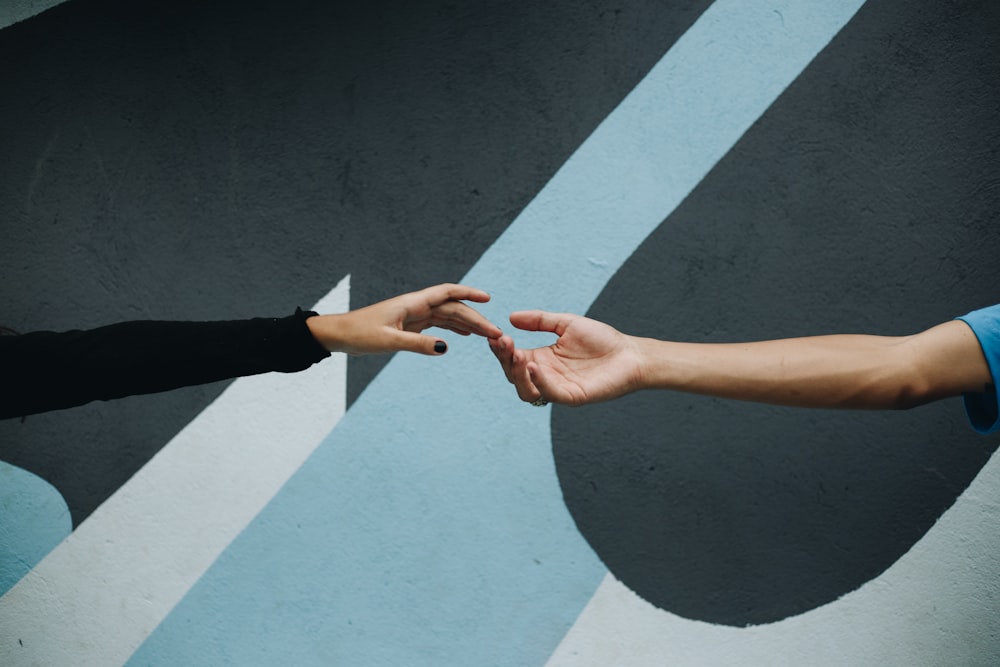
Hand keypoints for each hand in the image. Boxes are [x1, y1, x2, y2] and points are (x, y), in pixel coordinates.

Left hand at [307, 283, 501, 354]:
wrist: (338, 335)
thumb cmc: (358, 334)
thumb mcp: (388, 341)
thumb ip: (417, 344)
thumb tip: (446, 346)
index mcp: (412, 303)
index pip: (447, 293)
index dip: (469, 294)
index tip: (488, 299)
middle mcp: (416, 306)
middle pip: (453, 308)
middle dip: (475, 319)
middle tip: (495, 334)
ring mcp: (414, 315)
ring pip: (447, 317)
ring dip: (468, 324)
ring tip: (488, 336)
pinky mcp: (410, 325)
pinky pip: (437, 325)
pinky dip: (453, 329)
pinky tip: (465, 335)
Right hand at [488, 310, 644, 404]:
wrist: (630, 353)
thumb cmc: (601, 339)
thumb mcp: (566, 324)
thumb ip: (540, 320)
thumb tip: (511, 317)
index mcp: (541, 359)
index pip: (513, 357)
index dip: (501, 348)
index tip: (495, 334)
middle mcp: (545, 376)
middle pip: (513, 375)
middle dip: (504, 359)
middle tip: (504, 341)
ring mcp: (557, 388)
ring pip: (525, 390)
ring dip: (517, 374)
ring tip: (517, 354)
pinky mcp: (572, 397)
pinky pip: (549, 393)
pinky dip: (539, 381)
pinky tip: (534, 365)